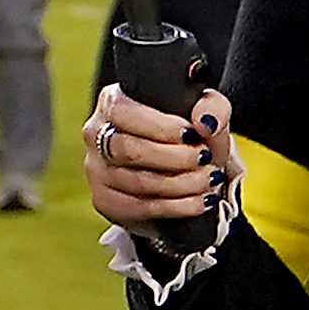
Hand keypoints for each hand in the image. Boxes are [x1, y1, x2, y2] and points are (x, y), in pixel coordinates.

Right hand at [84, 84, 231, 241]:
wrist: (185, 175)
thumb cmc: (190, 137)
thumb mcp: (207, 114)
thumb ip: (212, 106)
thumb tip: (203, 121)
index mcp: (113, 101)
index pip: (122, 111)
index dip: (158, 126)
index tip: (192, 134)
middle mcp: (96, 134)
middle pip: (126, 148)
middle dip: (173, 158)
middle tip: (203, 159)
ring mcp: (97, 169)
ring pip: (136, 181)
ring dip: (180, 184)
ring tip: (207, 180)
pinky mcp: (104, 200)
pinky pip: (140, 207)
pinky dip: (176, 207)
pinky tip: (199, 201)